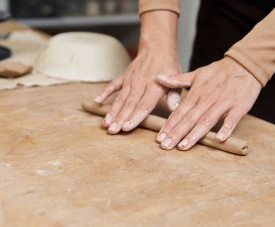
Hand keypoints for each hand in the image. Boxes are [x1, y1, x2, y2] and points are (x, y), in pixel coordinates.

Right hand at [94, 10, 181, 133]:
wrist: (157, 47)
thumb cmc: (169, 66)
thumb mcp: (177, 80)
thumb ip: (174, 96)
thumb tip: (175, 110)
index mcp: (154, 87)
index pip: (144, 105)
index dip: (134, 117)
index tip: (126, 127)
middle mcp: (140, 84)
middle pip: (129, 104)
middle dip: (120, 119)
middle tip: (112, 131)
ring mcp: (130, 80)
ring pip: (120, 98)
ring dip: (112, 111)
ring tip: (106, 123)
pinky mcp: (124, 76)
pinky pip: (113, 86)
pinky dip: (105, 93)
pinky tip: (97, 102)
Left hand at [156, 57, 261, 150]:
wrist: (245, 64)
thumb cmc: (219, 72)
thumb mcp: (197, 74)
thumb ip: (177, 80)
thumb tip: (157, 77)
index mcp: (196, 93)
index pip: (179, 111)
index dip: (169, 124)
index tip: (160, 137)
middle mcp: (208, 99)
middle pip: (190, 119)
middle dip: (177, 133)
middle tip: (166, 146)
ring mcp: (223, 103)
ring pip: (207, 121)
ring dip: (195, 134)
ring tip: (183, 146)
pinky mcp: (239, 106)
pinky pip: (232, 119)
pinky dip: (226, 128)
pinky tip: (219, 139)